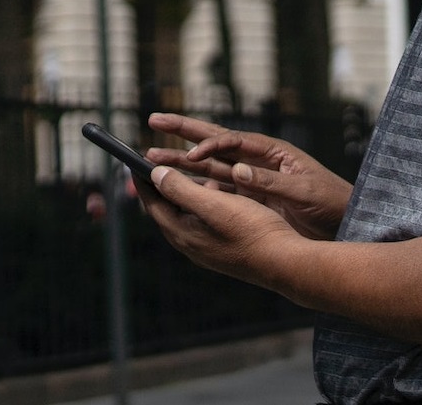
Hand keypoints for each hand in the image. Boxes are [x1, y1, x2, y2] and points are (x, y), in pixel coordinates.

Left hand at [139, 165, 298, 287]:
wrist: (284, 261)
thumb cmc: (253, 230)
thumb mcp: (216, 204)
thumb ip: (182, 189)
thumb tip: (155, 174)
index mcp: (183, 233)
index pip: (154, 203)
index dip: (144, 180)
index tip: (136, 161)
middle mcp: (190, 244)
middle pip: (167, 210)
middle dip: (162, 186)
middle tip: (158, 164)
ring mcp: (207, 248)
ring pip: (187, 216)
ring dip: (186, 193)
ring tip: (192, 174)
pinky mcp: (223, 248)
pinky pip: (204, 222)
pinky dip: (205, 203)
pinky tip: (221, 194)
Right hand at [146, 113, 352, 240]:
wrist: (344, 222)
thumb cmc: (330, 201)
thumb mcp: (304, 191)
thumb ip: (271, 182)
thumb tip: (238, 171)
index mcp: (274, 152)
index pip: (235, 141)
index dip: (211, 145)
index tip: (191, 155)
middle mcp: (259, 160)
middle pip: (216, 142)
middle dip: (185, 131)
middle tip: (154, 119)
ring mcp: (253, 178)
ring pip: (210, 166)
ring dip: (182, 161)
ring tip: (151, 156)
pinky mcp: (251, 197)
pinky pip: (218, 189)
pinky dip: (197, 187)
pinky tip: (175, 188)